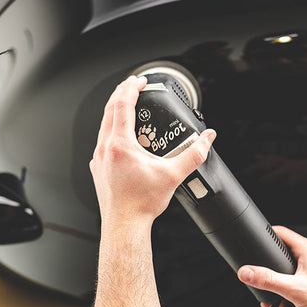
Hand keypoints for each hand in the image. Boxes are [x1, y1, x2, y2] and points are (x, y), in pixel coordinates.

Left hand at [90, 75, 216, 227]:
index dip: (132, 87)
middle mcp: (105, 148)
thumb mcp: (173, 175)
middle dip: (122, 93)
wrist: (124, 225)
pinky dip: (112, 129)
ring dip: (115, 111)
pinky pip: (102, 140)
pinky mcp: (98, 167)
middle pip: (109, 110)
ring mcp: (99, 158)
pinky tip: (122, 135)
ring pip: (103, 125)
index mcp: (120, 145)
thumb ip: (194, 155)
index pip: (122, 104)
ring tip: (128, 105)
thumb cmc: (141, 204)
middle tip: (134, 85)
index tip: (140, 81)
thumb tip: (207, 139)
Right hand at [237, 226, 306, 306]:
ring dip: (277, 287)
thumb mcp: (293, 290)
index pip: (281, 233)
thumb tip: (247, 272)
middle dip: (268, 271)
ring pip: (286, 272)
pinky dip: (287, 295)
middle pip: (281, 255)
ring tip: (274, 300)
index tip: (252, 241)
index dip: (264, 236)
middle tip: (260, 278)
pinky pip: (294, 283)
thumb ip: (267, 280)